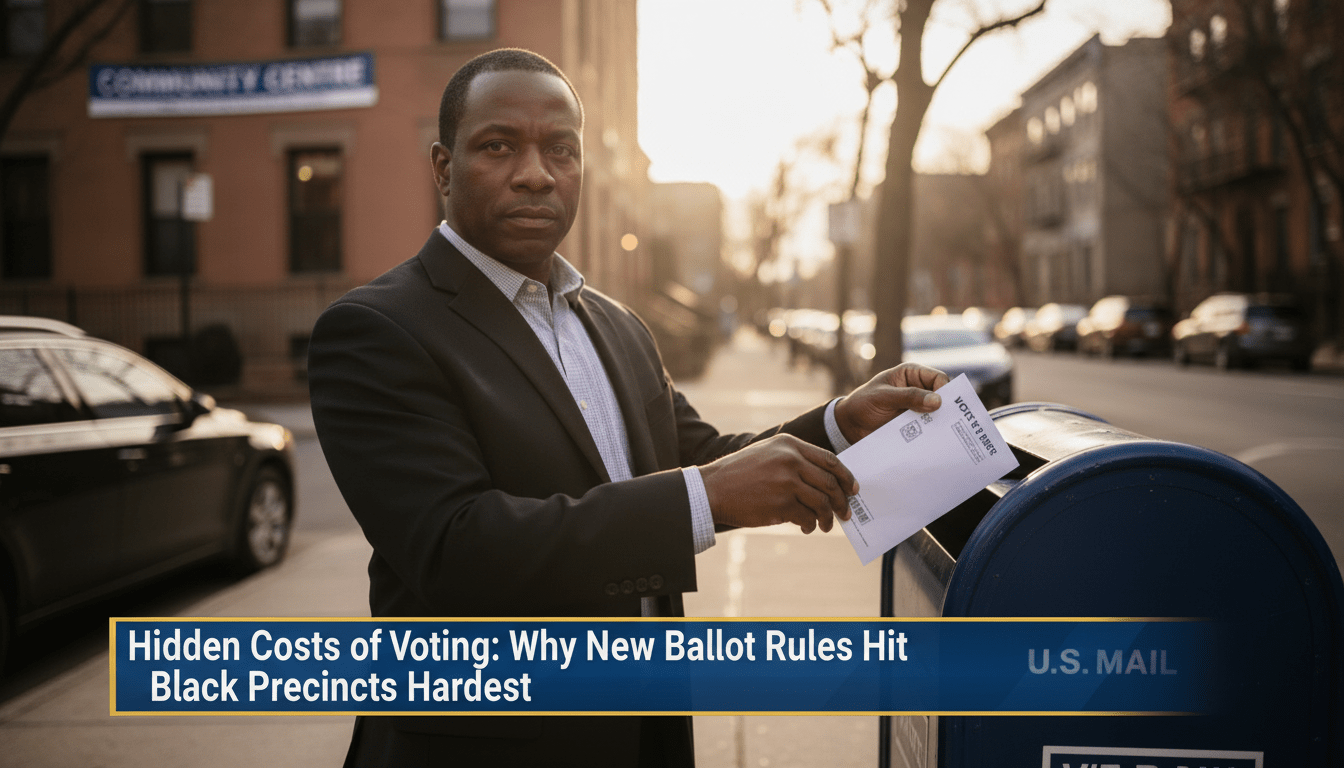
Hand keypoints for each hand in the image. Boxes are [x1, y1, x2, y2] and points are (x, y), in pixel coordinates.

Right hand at [699, 434, 857, 533]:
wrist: (712, 489)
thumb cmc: (739, 475)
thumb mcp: (767, 454)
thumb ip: (795, 460)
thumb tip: (825, 482)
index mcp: (790, 444)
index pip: (829, 460)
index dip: (846, 477)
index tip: (853, 490)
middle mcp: (791, 460)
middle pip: (830, 482)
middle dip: (842, 501)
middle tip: (845, 513)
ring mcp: (787, 482)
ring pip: (822, 502)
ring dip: (828, 518)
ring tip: (825, 525)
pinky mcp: (781, 504)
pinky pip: (807, 517)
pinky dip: (810, 525)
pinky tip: (806, 528)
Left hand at [834, 363, 949, 444]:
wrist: (850, 425)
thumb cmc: (863, 403)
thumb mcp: (883, 397)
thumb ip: (908, 397)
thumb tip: (937, 401)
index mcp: (911, 374)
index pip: (937, 378)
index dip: (944, 390)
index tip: (943, 406)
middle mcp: (918, 389)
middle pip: (942, 396)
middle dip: (947, 409)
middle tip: (951, 423)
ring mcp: (917, 407)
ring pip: (937, 414)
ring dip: (940, 423)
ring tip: (945, 436)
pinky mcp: (914, 424)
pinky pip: (928, 428)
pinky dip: (932, 433)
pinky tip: (935, 442)